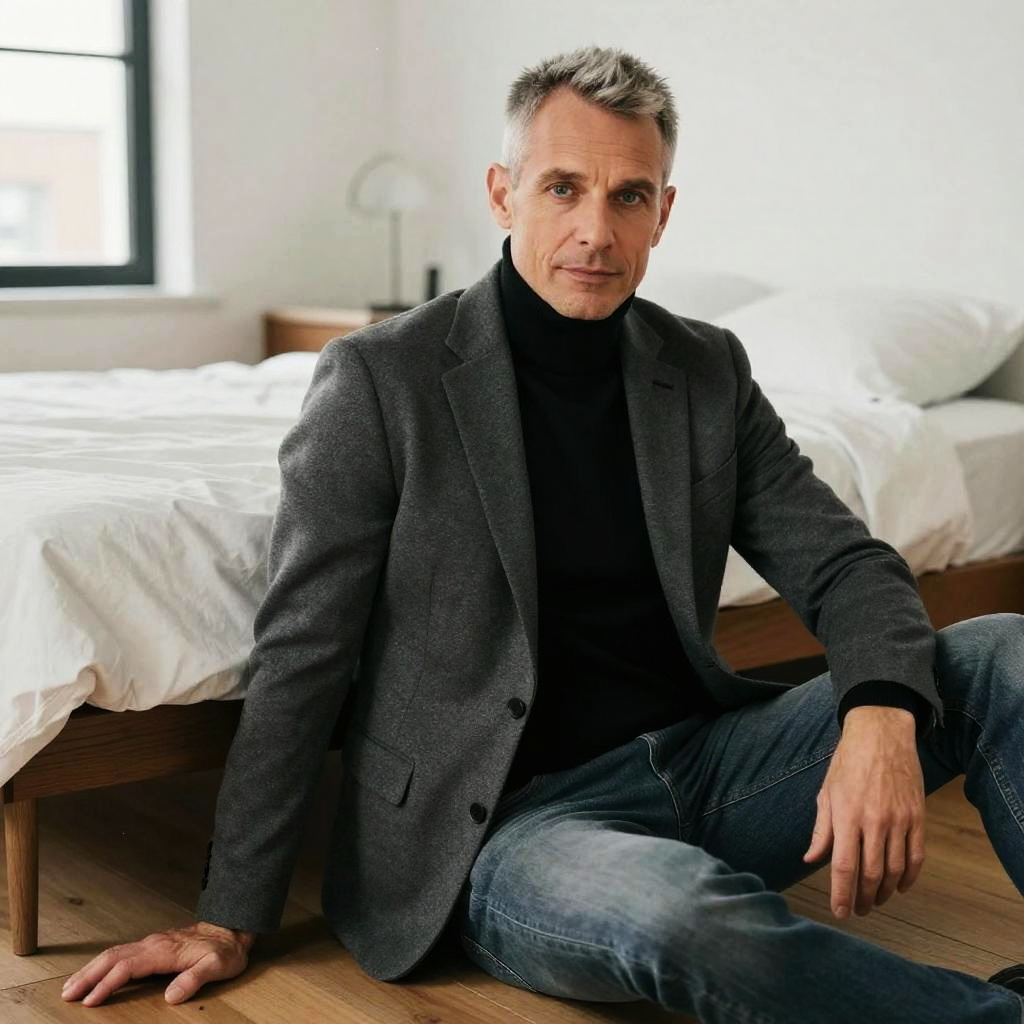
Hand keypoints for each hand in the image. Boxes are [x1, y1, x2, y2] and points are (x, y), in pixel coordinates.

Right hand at [61, 921, 255, 1005]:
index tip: (91, 1001)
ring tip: (71, 986)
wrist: (232, 928)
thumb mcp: (217, 966)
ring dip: (91, 969)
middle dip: (88, 975)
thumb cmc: (225, 949)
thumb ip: (195, 979)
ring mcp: (152, 943)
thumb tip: (171, 996)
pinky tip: (96, 973)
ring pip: (114, 953)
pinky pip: (122, 953)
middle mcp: (153, 944)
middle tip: (67, 994)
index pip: (128, 967)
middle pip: (113, 957)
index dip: (108, 984)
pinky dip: (103, 963)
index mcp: (164, 951)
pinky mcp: (153, 946)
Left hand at [802, 706, 925, 919]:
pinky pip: (916, 856)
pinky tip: (901, 887)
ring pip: (895, 870)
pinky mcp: (918, 817)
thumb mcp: (827, 792)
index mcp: (846, 814)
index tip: (840, 912)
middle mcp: (874, 821)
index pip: (842, 866)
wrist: (881, 734)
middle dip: (864, 899)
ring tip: (876, 901)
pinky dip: (909, 877)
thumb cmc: (848, 762)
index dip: (841, 894)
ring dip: (886, 892)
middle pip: (871, 874)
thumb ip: (822, 829)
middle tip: (859, 911)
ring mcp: (899, 820)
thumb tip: (810, 859)